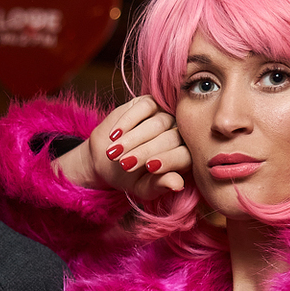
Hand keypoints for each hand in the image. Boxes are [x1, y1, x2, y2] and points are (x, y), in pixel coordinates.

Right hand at [53, 95, 189, 201]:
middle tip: (124, 164)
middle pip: (171, 139)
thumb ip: (159, 186)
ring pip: (158, 123)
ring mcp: (166, 116)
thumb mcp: (142, 186)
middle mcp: (180, 134)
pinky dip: (127, 122)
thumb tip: (178, 185)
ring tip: (114, 152)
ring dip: (134, 139)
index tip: (149, 167)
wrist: (105, 158)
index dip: (168, 160)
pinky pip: (144, 108)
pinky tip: (115, 135)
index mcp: (184, 157)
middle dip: (145, 151)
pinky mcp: (150, 103)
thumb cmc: (129, 176)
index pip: (184, 156)